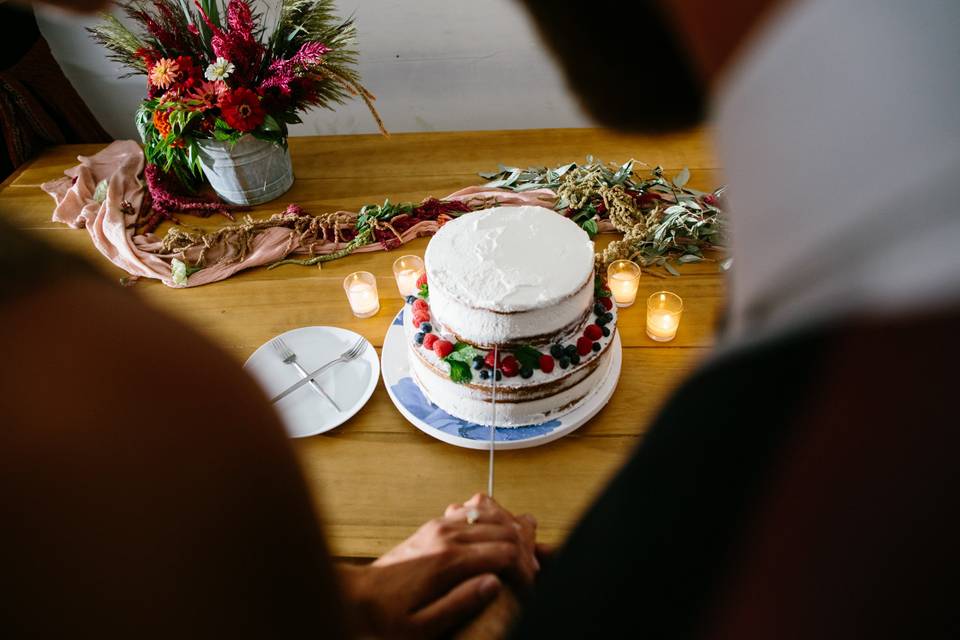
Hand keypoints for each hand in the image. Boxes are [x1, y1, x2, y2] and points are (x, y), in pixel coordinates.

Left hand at [338, 494, 539, 638]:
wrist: (358, 597)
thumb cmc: (389, 616)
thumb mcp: (423, 627)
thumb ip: (460, 604)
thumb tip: (493, 584)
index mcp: (448, 560)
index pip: (504, 552)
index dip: (525, 569)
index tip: (528, 587)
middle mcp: (446, 535)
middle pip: (504, 529)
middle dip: (526, 548)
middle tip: (532, 570)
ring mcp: (440, 526)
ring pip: (492, 513)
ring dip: (513, 528)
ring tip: (522, 551)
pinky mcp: (435, 525)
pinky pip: (472, 508)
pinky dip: (493, 516)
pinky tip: (499, 531)